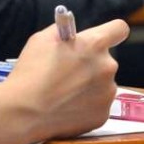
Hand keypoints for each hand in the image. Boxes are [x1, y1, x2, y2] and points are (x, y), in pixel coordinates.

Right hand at [0, 20, 128, 143]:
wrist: (24, 112)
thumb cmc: (31, 72)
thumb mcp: (41, 39)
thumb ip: (64, 32)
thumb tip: (72, 33)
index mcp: (94, 44)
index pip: (119, 29)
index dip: (111, 32)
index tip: (103, 37)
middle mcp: (107, 67)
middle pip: (105, 61)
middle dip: (91, 64)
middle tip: (69, 72)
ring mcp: (107, 93)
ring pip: (102, 84)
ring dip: (89, 86)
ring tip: (64, 93)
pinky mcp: (103, 114)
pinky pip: (98, 105)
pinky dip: (85, 106)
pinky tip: (66, 107)